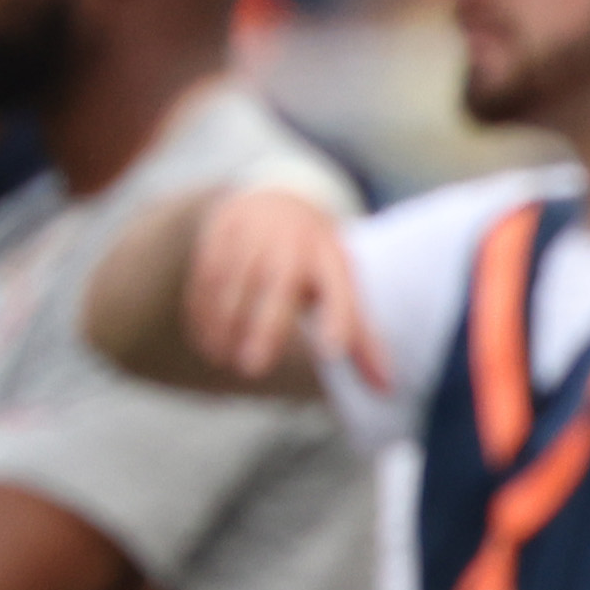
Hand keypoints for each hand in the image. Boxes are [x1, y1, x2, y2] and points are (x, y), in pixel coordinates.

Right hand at [190, 183, 386, 390]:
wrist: (277, 197)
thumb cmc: (316, 260)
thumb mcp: (342, 287)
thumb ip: (361, 339)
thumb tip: (387, 391)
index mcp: (332, 260)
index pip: (340, 293)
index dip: (338, 322)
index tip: (331, 353)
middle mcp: (295, 245)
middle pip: (280, 287)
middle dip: (266, 329)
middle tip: (253, 369)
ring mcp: (255, 235)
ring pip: (236, 283)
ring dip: (224, 325)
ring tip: (222, 359)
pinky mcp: (221, 232)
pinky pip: (206, 275)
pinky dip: (202, 309)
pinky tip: (203, 339)